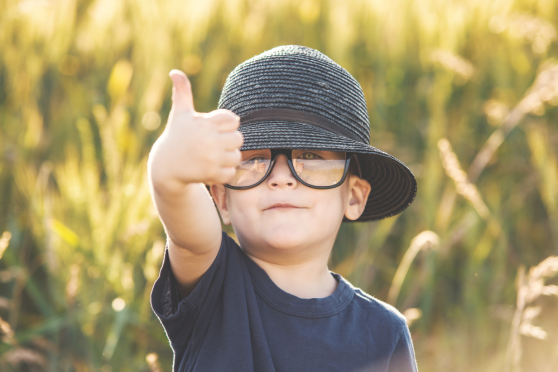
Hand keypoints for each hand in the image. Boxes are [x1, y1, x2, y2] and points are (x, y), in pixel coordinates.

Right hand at [150, 69, 243, 185]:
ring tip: (213, 157)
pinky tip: (211, 168)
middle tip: (214, 144)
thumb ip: (182, 92)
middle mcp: (209, 140)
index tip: (213, 129)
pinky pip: (231, 173)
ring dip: (227, 158)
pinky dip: (224, 173)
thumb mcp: (180, 114)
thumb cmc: (176, 136)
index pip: (233, 120)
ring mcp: (211, 158)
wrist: (166, 166)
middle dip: (228, 141)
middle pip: (239, 138)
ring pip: (236, 156)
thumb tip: (174, 72)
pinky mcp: (212, 174)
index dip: (225, 125)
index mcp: (205, 123)